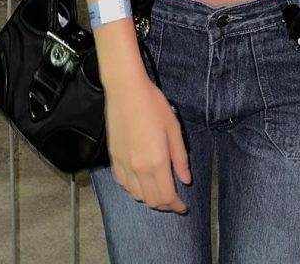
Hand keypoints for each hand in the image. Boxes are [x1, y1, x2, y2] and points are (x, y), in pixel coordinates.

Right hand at [105, 74, 191, 212]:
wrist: (126, 91)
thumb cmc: (153, 105)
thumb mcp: (174, 128)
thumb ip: (180, 157)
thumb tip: (185, 180)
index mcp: (157, 162)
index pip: (167, 196)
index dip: (176, 206)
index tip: (183, 207)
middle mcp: (138, 168)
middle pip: (152, 200)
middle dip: (165, 205)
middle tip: (174, 201)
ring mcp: (124, 165)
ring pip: (136, 195)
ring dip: (149, 198)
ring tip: (159, 192)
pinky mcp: (114, 159)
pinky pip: (123, 184)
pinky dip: (133, 190)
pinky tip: (140, 182)